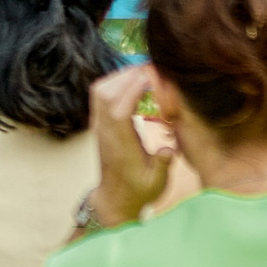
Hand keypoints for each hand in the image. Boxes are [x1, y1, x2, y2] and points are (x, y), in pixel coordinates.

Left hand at [87, 64, 172, 227]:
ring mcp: (99, 126)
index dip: (132, 90)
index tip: (151, 76)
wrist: (115, 199)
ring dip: (119, 76)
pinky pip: (99, 95)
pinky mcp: (99, 124)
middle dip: (127, 76)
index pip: (118, 111)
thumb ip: (161, 165)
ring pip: (99, 91)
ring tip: (143, 71)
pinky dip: (114, 82)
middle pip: (105, 94)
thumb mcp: (155, 184)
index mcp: (120, 145)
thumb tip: (167, 149)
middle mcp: (105, 132)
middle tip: (151, 68)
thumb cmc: (138, 191)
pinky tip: (132, 81)